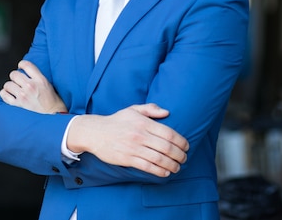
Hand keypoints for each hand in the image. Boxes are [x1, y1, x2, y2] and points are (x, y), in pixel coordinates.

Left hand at [0, 60, 67, 113]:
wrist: (54, 117)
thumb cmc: (54, 103)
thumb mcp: (49, 85)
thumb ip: (38, 78)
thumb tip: (27, 74)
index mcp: (40, 80)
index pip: (26, 64)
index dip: (21, 65)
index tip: (21, 68)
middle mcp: (31, 86)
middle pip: (14, 74)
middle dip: (15, 77)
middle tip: (18, 81)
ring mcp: (23, 96)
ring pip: (8, 84)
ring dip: (10, 87)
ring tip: (14, 90)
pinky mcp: (17, 105)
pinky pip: (4, 95)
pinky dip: (5, 94)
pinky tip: (9, 95)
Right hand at [68, 103, 189, 177]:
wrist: (95, 132)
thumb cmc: (116, 121)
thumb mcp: (133, 110)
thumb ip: (150, 109)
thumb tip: (167, 112)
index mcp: (144, 123)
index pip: (169, 133)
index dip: (181, 141)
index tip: (186, 146)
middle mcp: (140, 135)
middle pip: (167, 147)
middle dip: (179, 155)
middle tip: (184, 158)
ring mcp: (133, 148)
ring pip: (159, 159)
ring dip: (172, 165)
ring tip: (177, 167)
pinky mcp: (127, 159)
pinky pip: (147, 167)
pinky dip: (159, 171)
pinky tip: (165, 172)